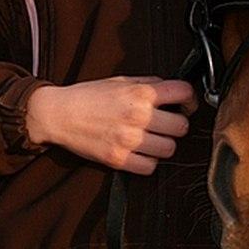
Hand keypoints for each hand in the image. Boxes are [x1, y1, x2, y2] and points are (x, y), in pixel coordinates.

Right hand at [26, 76, 198, 174]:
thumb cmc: (89, 96)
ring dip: (163, 144)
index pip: (185, 93)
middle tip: (166, 124)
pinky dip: (148, 161)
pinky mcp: (119, 159)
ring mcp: (129, 140)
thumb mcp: (121, 80)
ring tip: (151, 138)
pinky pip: (150, 167)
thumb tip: (173, 90)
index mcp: (141, 93)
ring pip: (170, 149)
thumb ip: (149, 84)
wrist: (59, 114)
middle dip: (176, 124)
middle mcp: (138, 116)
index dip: (189, 99)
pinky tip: (140, 152)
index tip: (185, 105)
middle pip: (182, 126)